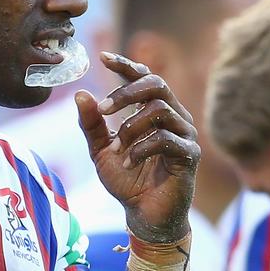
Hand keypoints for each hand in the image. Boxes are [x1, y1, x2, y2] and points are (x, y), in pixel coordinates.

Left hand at [75, 51, 199, 242]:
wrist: (143, 214)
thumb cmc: (125, 178)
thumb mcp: (99, 149)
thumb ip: (91, 123)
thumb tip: (79, 93)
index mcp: (151, 109)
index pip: (143, 77)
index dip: (125, 65)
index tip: (102, 57)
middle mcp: (172, 115)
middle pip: (156, 84)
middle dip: (126, 93)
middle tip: (104, 110)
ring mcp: (184, 133)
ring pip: (159, 110)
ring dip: (130, 128)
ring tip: (117, 149)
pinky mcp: (189, 154)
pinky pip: (166, 139)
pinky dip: (141, 149)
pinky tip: (128, 162)